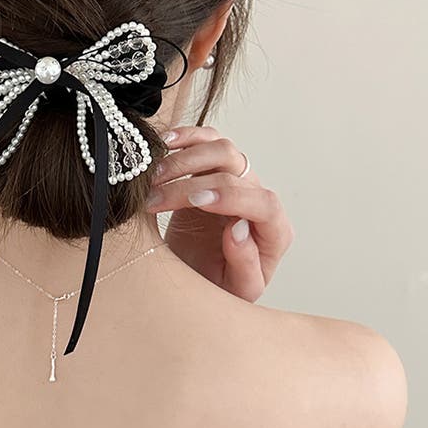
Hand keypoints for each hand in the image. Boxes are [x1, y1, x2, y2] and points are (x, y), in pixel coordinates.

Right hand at [145, 126, 293, 301]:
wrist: (196, 280)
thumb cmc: (218, 287)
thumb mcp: (235, 290)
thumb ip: (245, 265)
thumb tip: (239, 229)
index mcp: (273, 232)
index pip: (264, 203)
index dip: (231, 197)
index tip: (196, 199)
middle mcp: (257, 201)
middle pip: (236, 170)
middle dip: (191, 180)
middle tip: (157, 196)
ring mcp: (236, 182)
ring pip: (222, 149)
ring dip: (185, 157)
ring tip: (154, 176)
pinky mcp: (211, 172)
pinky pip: (205, 143)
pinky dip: (186, 138)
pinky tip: (164, 144)